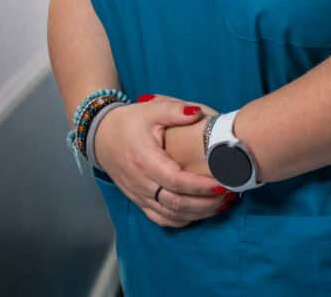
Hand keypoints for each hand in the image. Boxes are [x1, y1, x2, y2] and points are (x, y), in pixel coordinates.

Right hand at [94, 96, 236, 226]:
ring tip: (222, 205)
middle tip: (229, 195)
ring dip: (198, 214)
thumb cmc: (129, 122)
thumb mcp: (150, 109)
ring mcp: (139, 194)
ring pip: (170, 214)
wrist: (102, 137)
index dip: (200, 186)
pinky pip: (160, 218)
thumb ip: (174, 110)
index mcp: (145, 159)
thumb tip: (197, 113)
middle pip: (176, 203)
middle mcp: (141, 182)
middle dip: (205, 203)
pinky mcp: (138, 200)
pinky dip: (181, 220)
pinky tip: (199, 214)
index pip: (176, 181)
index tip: (222, 183)